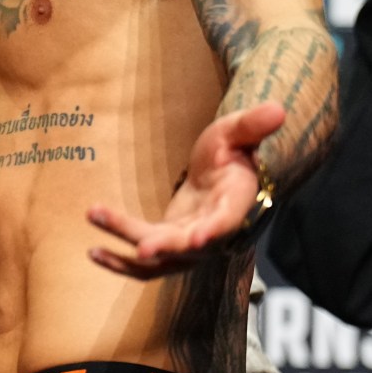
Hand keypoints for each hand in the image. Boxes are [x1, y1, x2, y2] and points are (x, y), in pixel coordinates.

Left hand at [86, 102, 284, 278]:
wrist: (223, 176)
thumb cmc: (233, 152)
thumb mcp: (238, 132)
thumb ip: (253, 125)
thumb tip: (278, 109)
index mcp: (234, 204)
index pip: (226, 222)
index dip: (213, 232)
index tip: (196, 240)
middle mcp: (212, 233)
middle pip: (188, 247)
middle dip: (165, 247)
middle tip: (142, 248)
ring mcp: (190, 246)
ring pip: (160, 259)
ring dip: (129, 255)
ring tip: (96, 239)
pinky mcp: (169, 246)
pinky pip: (144, 263)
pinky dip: (120, 262)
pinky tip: (93, 251)